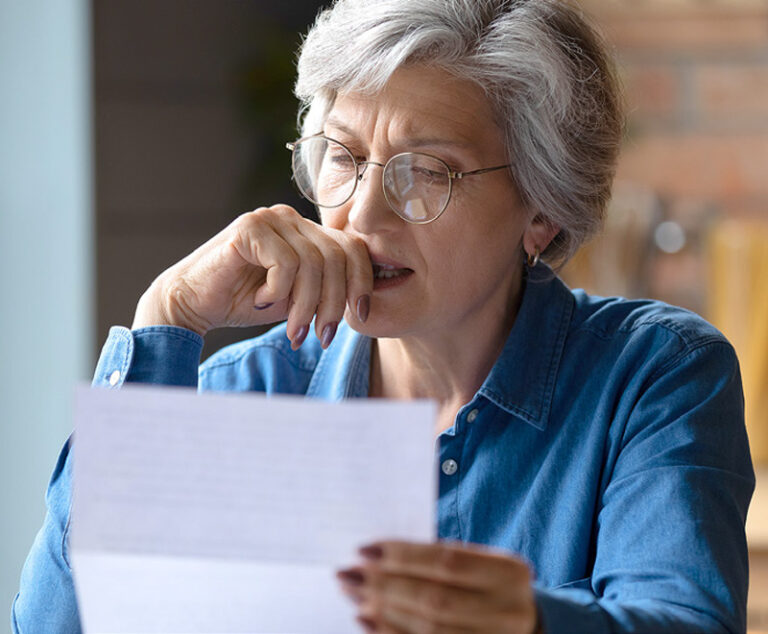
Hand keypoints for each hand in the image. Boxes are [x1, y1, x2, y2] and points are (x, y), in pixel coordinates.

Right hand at [131, 205, 372, 347]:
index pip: (353, 248)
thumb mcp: (298, 299)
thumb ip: (327, 291)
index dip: (362, 283)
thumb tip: (364, 305)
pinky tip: (260, 301)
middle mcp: (291, 218)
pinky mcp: (248, 228)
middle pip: (337, 257)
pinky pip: (285, 263)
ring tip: (293, 329)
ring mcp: (270, 218)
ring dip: (306, 305)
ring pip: (313, 263)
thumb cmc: (245, 302)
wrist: (192, 304)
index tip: (362, 317)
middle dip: (334, 304)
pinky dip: (278, 292)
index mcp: (307, 231)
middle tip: (320, 336)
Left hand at [337, 540, 539, 633]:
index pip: (448, 561)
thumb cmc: (487, 584)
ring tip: (353, 594)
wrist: (523, 624)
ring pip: (428, 629)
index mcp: (509, 572)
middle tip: (348, 573)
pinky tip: (367, 620)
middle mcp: (507, 610)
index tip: (364, 549)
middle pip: (435, 599)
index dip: (403, 556)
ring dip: (382, 611)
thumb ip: (437, 559)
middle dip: (384, 585)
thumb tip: (375, 556)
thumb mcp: (478, 564)